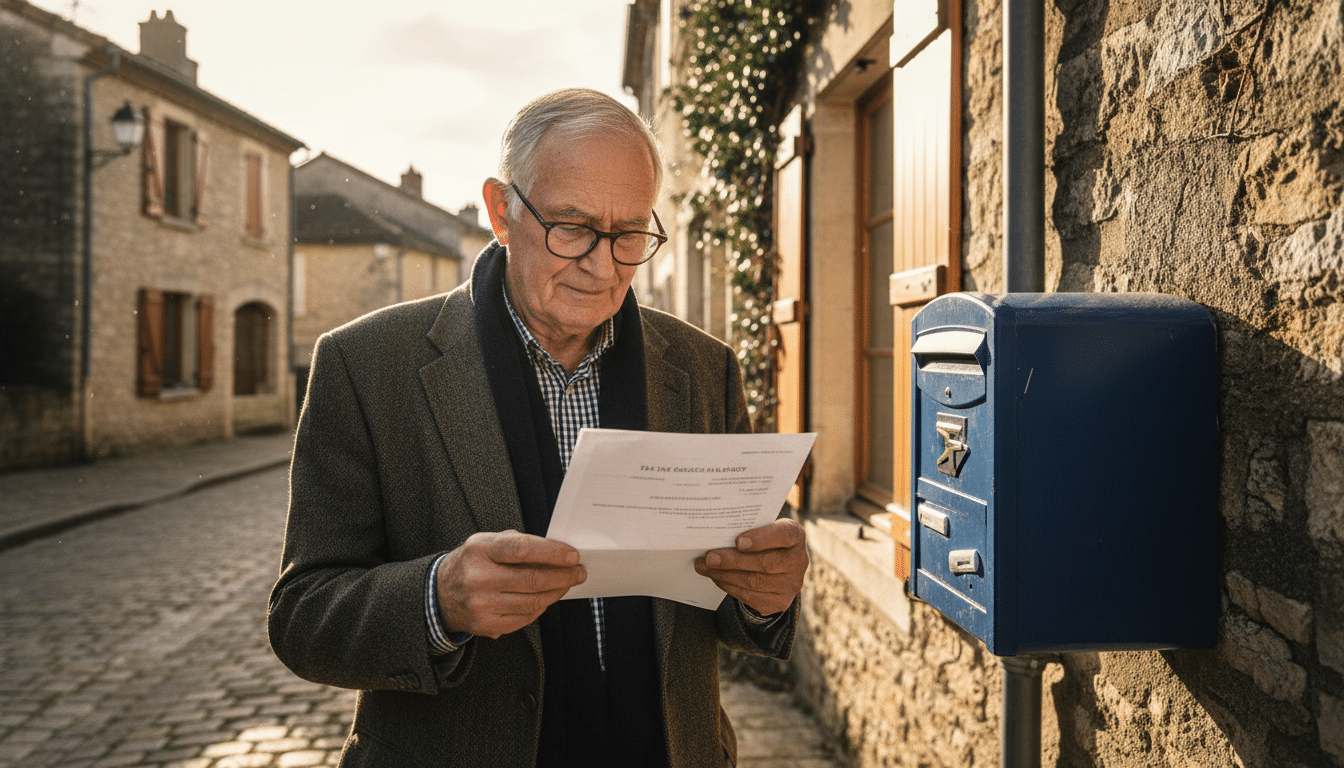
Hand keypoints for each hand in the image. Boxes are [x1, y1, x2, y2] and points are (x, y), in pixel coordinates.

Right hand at [435, 530, 585, 638]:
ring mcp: (481, 605)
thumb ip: (518, 544)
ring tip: (567, 584)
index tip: (572, 555)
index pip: (522, 549)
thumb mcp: (486, 542)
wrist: (440, 594)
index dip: (552, 552)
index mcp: (479, 550)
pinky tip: (547, 598)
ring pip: (533, 602)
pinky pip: (525, 618)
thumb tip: (558, 552)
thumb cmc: (472, 563)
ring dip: (557, 592)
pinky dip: (541, 607)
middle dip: (563, 576)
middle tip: (579, 572)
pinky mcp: (486, 625)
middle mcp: (478, 578)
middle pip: (532, 579)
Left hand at [694, 519, 807, 615]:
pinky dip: (730, 587)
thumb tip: (716, 533)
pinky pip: (750, 597)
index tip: (738, 541)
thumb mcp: (762, 528)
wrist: (777, 565)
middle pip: (765, 563)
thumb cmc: (764, 539)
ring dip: (725, 575)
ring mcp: (791, 584)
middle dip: (733, 560)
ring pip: (754, 582)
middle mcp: (799, 561)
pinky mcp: (780, 602)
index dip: (761, 539)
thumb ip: (748, 528)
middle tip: (710, 557)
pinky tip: (717, 578)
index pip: (784, 535)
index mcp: (796, 535)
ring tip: (705, 567)